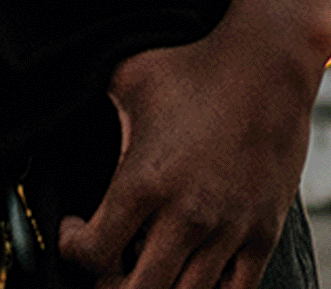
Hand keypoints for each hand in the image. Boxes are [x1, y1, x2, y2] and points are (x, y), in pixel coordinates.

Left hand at [56, 23, 319, 288]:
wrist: (267, 63)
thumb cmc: (194, 64)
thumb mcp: (129, 75)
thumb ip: (93, 98)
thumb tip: (62, 98)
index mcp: (144, 180)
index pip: (94, 253)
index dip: (73, 248)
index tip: (74, 230)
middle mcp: (185, 215)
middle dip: (111, 287)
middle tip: (107, 266)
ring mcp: (228, 229)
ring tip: (148, 267)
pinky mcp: (263, 233)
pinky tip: (194, 271)